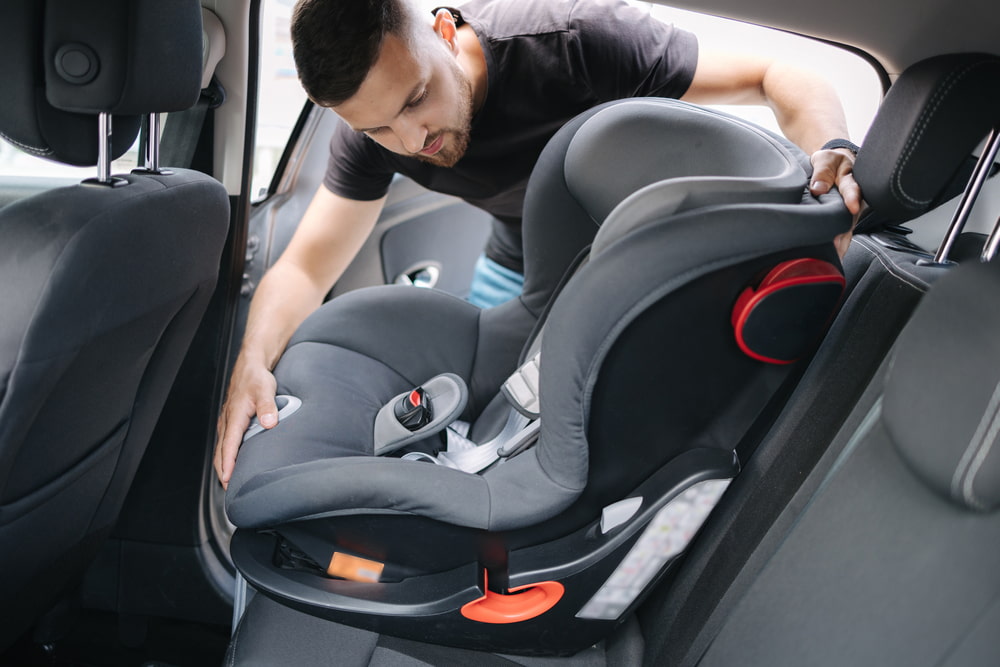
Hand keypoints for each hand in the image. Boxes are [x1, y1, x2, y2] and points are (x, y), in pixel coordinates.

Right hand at [214, 356, 278, 489]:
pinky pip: (226, 442)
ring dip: (223, 465)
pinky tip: (233, 462)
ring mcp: (227, 421)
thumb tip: (269, 423)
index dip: (228, 464)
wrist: (250, 366)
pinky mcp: (231, 421)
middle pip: (221, 452)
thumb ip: (268, 407)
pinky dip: (226, 455)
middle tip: (229, 490)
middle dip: (223, 471)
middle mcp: (227, 421)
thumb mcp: (265, 389)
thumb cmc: (256, 377)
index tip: (227, 479)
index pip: (229, 445)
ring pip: (221, 448)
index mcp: (235, 416)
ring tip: (229, 482)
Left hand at [809, 147, 862, 257]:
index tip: (852, 208)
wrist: (834, 162)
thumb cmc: (830, 161)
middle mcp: (852, 197)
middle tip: (838, 246)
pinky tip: (833, 255)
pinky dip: (838, 243)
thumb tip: (818, 189)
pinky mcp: (843, 217)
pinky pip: (842, 231)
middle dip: (845, 232)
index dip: (852, 198)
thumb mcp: (826, 159)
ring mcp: (848, 209)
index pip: (853, 189)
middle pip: (851, 216)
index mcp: (849, 179)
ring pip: (847, 227)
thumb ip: (822, 172)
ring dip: (841, 242)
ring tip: (835, 256)